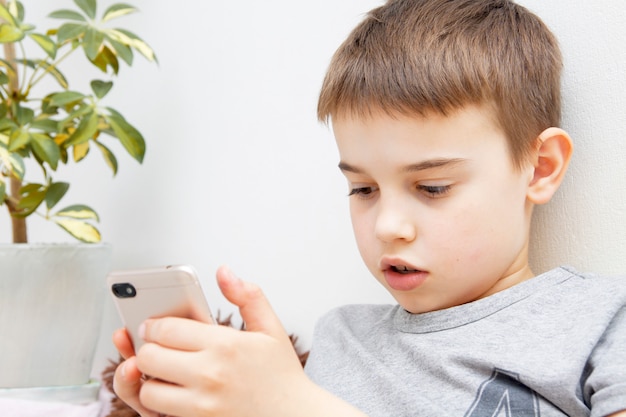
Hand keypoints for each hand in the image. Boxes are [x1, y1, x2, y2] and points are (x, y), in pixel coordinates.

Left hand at [114, 265, 307, 416]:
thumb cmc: (282, 376)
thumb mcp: (271, 328)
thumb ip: (247, 295)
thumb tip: (224, 272)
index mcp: (226, 345)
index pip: (166, 329)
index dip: (152, 325)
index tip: (151, 326)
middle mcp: (210, 375)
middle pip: (149, 358)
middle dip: (147, 351)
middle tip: (155, 349)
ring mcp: (203, 406)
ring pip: (148, 392)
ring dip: (150, 383)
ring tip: (164, 375)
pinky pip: (160, 416)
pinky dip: (161, 407)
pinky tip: (173, 396)